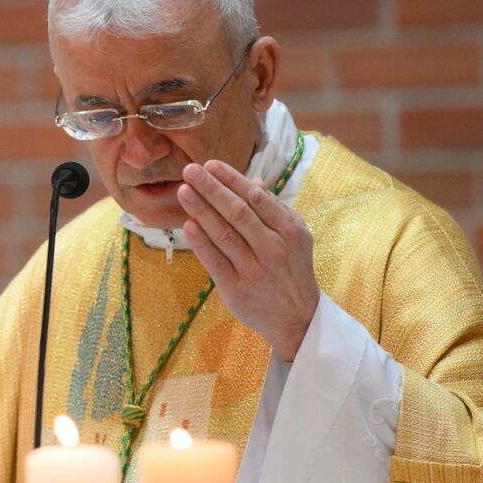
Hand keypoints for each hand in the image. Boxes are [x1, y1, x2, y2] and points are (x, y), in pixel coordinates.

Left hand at [177, 159, 319, 360]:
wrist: (298, 318)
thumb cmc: (292, 270)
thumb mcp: (295, 237)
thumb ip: (273, 210)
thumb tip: (253, 181)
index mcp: (290, 230)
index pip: (256, 198)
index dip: (231, 179)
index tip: (210, 164)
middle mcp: (273, 248)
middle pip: (237, 212)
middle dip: (211, 188)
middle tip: (190, 170)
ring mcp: (255, 269)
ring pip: (224, 234)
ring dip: (201, 210)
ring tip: (184, 190)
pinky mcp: (236, 288)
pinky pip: (215, 261)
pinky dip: (201, 242)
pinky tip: (188, 224)